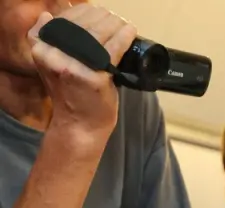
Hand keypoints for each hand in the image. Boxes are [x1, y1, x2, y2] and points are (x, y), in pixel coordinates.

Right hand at [28, 5, 136, 140]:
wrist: (79, 125)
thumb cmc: (71, 94)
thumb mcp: (50, 63)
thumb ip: (49, 41)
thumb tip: (50, 15)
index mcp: (41, 48)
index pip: (64, 18)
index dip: (84, 12)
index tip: (98, 14)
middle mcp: (54, 54)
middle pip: (83, 23)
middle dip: (103, 17)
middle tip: (114, 20)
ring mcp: (74, 65)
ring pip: (99, 32)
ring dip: (115, 23)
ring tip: (123, 24)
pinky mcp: (94, 77)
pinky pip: (113, 48)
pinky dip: (124, 36)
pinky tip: (130, 31)